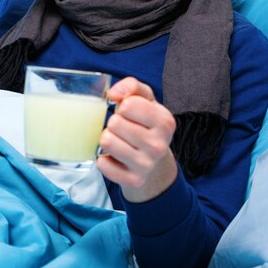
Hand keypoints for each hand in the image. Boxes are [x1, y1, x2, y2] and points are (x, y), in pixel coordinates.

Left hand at [97, 77, 177, 202]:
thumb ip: (131, 87)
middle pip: (115, 123)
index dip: (123, 105)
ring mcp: (147, 165)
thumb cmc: (144, 124)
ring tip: (119, 141)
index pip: (128, 104)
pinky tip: (115, 158)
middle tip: (123, 129)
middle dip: (114, 123)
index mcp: (165, 121)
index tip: (130, 112)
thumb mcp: (145, 100)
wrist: (153, 161)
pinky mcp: (133, 181)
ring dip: (107, 138)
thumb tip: (113, 94)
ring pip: (107, 142)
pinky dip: (104, 159)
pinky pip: (103, 164)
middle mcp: (159, 145)